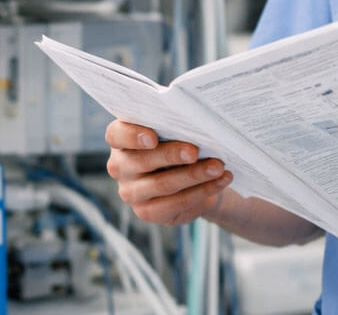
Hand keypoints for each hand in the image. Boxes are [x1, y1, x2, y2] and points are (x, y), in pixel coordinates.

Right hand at [105, 120, 232, 225]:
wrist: (191, 177)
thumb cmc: (181, 145)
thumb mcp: (175, 133)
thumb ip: (176, 127)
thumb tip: (198, 124)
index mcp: (121, 141)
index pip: (116, 134)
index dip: (132, 136)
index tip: (153, 138)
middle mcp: (121, 167)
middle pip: (143, 161)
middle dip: (172, 155)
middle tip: (196, 151)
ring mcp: (131, 192)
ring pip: (163, 184)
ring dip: (194, 175)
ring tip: (218, 167)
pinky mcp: (148, 212)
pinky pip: (177, 203)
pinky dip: (203, 191)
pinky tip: (220, 181)